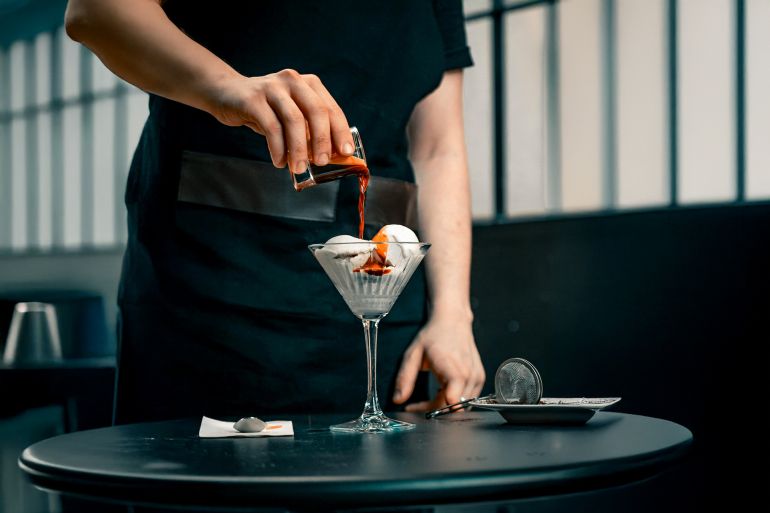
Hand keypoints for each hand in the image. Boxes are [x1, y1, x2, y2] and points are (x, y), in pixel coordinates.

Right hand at [209, 69, 353, 172]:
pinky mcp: (253, 98)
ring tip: (299, 168)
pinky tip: (279, 161)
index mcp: (309, 84)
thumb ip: (308, 131)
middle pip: (316, 111)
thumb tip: (330, 157)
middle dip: (322, 140)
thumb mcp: (291, 116)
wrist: (227, 94)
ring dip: (298, 149)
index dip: (340, 132)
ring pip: (293, 120)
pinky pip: (271, 126)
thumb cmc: (266, 110)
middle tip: (323, 162)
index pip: (331, 109)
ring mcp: (272, 87)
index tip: (346, 152)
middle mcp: (293, 81)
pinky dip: (277, 148)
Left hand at [392, 316, 484, 411]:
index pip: (451, 399)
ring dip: (444, 406)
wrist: (453, 321)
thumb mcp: (413, 354)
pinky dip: (454, 400)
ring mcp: (476, 377)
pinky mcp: (480, 379)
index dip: (432, 408)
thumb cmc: (434, 336)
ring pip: (460, 406)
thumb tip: (398, 399)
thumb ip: (405, 378)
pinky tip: (443, 391)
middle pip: (452, 407)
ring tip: (429, 396)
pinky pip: (467, 399)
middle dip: (433, 409)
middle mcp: (468, 373)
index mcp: (451, 366)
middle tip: (416, 404)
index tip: (414, 407)